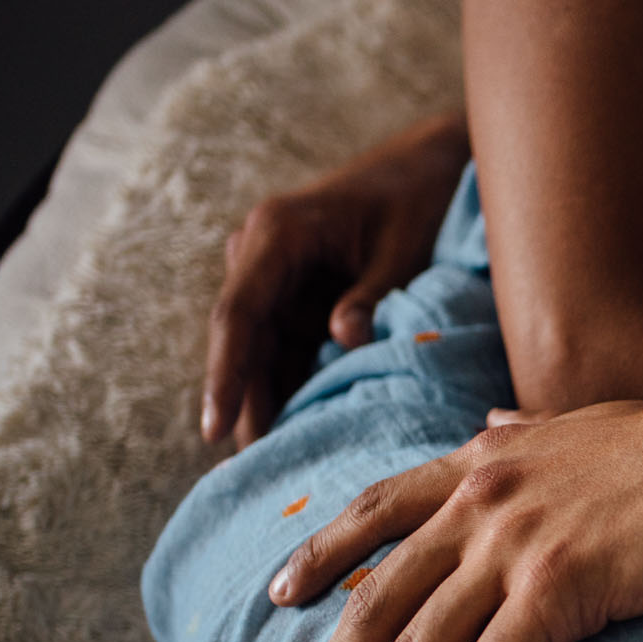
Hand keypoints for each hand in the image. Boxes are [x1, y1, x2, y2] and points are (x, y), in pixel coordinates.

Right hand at [203, 111, 470, 446]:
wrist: (428, 167)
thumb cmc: (418, 202)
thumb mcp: (402, 249)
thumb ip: (371, 294)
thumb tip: (342, 340)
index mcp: (276, 234)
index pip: (237, 314)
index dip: (225, 375)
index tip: (215, 428)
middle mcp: (259, 252)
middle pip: (241, 341)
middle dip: (242, 404)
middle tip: (250, 474)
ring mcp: (272, 275)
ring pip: (260, 351)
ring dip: (265, 403)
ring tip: (272, 469)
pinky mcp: (294, 295)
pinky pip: (283, 348)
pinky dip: (290, 386)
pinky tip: (297, 436)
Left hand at [268, 371, 642, 641]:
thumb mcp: (592, 423)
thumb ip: (530, 431)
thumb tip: (494, 419)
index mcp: (488, 457)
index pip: (376, 507)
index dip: (322, 555)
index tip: (280, 597)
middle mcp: (482, 498)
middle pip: (377, 599)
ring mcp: (513, 544)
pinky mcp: (557, 592)